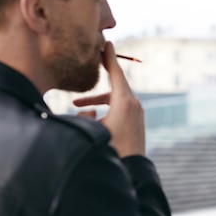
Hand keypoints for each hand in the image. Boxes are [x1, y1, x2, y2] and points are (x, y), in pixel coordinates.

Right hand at [73, 41, 144, 157]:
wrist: (133, 173)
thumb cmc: (112, 152)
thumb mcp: (93, 131)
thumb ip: (84, 115)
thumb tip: (85, 110)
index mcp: (125, 102)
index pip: (115, 73)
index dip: (108, 57)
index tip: (106, 42)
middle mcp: (134, 105)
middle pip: (115, 83)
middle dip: (99, 77)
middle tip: (91, 63)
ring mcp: (137, 114)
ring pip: (116, 97)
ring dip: (98, 98)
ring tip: (77, 105)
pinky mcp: (136, 123)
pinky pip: (120, 107)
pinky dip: (107, 106)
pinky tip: (93, 116)